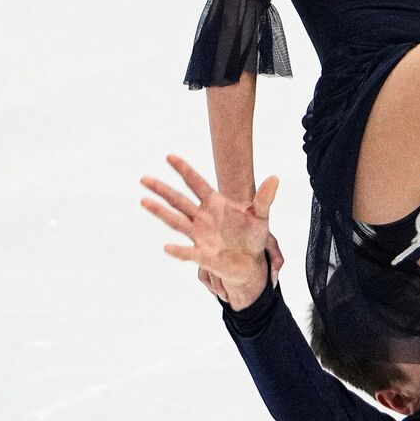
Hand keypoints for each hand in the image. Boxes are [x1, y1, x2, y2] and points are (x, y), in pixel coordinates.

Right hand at [139, 154, 279, 310]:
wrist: (250, 263)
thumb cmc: (252, 236)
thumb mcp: (261, 215)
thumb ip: (265, 197)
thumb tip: (275, 177)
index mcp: (215, 204)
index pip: (197, 183)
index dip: (184, 170)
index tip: (169, 156)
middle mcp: (203, 218)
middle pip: (179, 200)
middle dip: (162, 189)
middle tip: (144, 178)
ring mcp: (200, 236)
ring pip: (176, 221)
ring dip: (161, 212)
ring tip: (144, 201)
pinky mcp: (202, 256)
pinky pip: (188, 252)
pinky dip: (178, 250)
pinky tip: (167, 247)